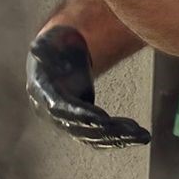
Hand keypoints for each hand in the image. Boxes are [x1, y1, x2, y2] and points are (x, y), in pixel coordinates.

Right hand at [26, 26, 150, 147]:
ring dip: (118, 138)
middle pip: (80, 128)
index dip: (81, 115)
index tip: (103, 120)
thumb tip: (36, 50)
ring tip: (142, 135)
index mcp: (43, 92)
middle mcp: (53, 113)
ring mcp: (67, 121)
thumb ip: (43, 47)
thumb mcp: (50, 40)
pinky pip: (99, 137)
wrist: (59, 54)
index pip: (62, 109)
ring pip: (93, 137)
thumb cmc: (56, 43)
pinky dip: (118, 138)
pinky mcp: (81, 125)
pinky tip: (137, 136)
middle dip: (107, 131)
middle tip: (132, 130)